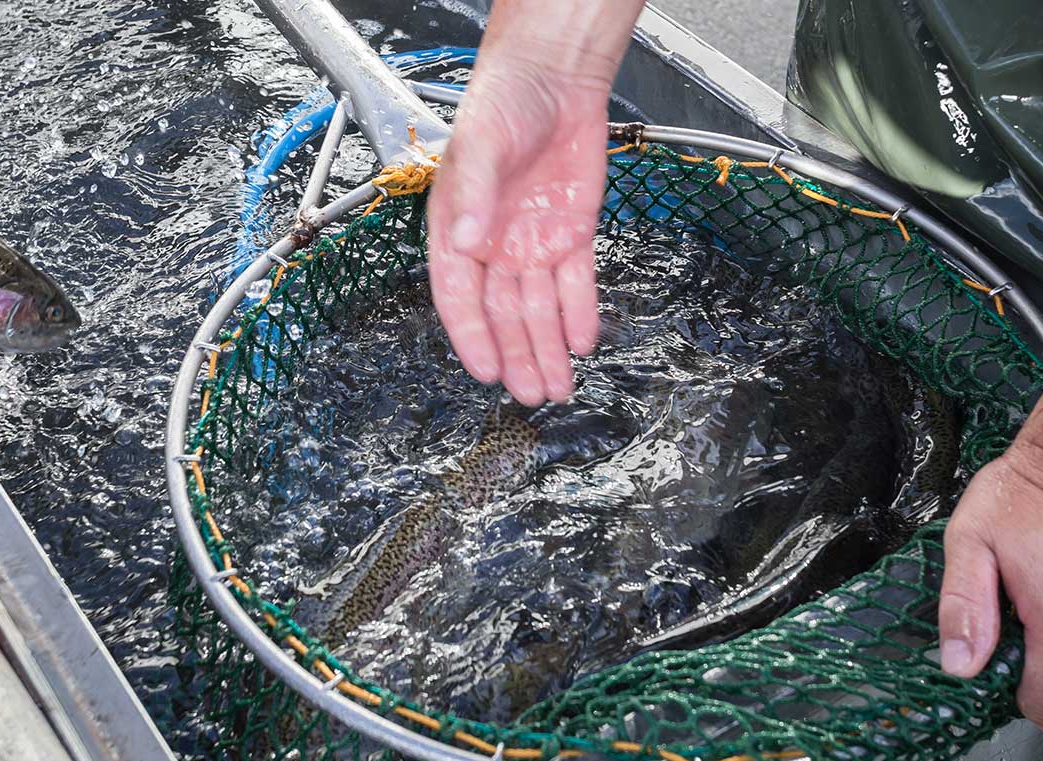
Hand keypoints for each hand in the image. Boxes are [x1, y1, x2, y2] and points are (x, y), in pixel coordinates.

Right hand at [427, 60, 608, 405]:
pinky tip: (583, 344)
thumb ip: (473, 195)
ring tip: (558, 388)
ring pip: (541, 309)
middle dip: (519, 356)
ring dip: (549, 349)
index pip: (460, 297)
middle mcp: (495, 246)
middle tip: (532, 396)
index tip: (487, 370)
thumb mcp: (479, 146)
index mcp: (458, 231)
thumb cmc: (501, 106)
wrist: (553, 81)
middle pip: (505, 314)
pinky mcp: (572, 235)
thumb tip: (467, 242)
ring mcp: (534, 243)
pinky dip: (580, 314)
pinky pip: (576, 284)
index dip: (473, 336)